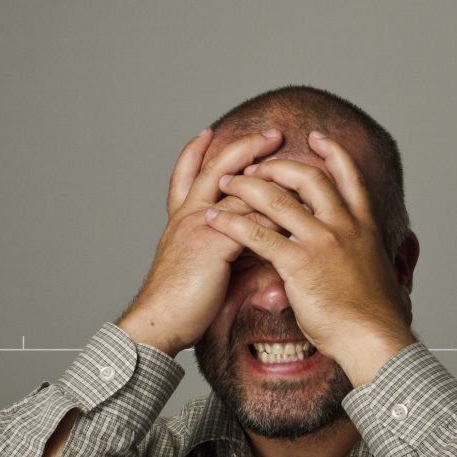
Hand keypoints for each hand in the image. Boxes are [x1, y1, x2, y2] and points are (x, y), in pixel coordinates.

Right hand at [117, 128, 285, 355]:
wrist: (158, 322)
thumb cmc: (180, 304)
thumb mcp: (201, 268)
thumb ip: (227, 252)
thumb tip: (258, 252)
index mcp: (181, 220)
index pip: (186, 176)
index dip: (195, 153)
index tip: (207, 133)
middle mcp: (188, 216)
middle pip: (217, 169)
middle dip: (245, 148)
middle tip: (271, 134)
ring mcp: (199, 226)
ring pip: (240, 190)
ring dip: (272, 177)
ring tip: (298, 169)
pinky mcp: (213, 243)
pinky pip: (251, 221)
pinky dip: (275, 215)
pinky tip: (297, 212)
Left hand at [206, 130, 414, 380]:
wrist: (374, 338)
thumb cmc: (373, 316)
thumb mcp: (377, 273)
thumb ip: (367, 257)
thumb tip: (372, 260)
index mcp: (364, 226)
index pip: (349, 176)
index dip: (332, 152)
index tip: (316, 137)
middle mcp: (344, 226)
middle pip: (307, 177)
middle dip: (276, 166)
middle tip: (254, 166)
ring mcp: (321, 241)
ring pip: (276, 198)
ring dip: (245, 186)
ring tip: (224, 184)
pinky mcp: (299, 263)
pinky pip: (258, 234)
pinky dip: (231, 223)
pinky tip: (215, 221)